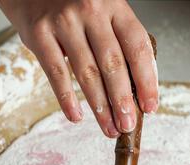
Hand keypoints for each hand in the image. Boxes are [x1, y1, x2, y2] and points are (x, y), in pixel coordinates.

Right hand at [0, 0, 158, 137]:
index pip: (137, 46)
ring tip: (109, 128)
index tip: (150, 106)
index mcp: (114, 6)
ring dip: (100, 107)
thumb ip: (120, 43)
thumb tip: (139, 88)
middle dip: (123, 101)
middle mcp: (91, 10)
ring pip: (87, 73)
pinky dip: (67, 99)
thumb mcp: (104, 13)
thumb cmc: (74, 7)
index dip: (147, 80)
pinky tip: (76, 117)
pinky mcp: (40, 34)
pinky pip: (57, 73)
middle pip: (113, 64)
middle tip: (128, 125)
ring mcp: (64, 21)